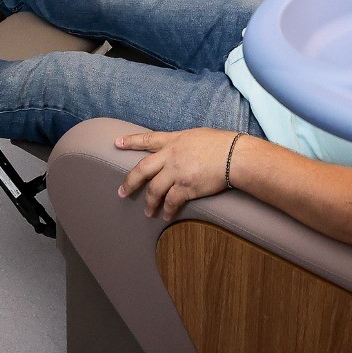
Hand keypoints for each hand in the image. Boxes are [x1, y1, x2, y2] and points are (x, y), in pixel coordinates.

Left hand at [116, 128, 238, 219]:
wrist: (234, 156)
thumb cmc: (222, 143)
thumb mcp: (197, 135)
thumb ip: (184, 143)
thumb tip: (181, 148)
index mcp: (174, 140)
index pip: (148, 139)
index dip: (131, 141)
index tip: (117, 143)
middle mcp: (171, 156)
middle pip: (142, 169)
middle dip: (130, 182)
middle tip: (121, 192)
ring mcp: (176, 172)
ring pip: (154, 190)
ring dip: (149, 203)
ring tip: (147, 212)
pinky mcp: (186, 187)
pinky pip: (171, 202)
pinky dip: (167, 211)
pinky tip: (166, 217)